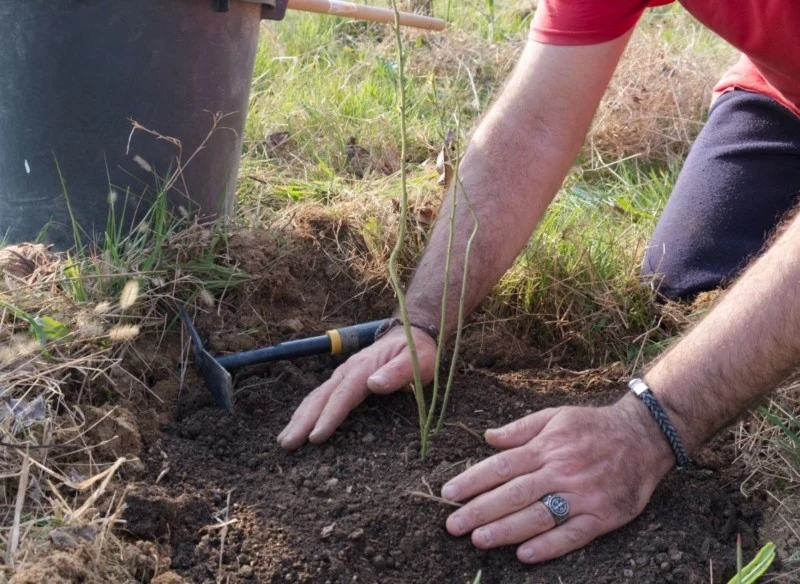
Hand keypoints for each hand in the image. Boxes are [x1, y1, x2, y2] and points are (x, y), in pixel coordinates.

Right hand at [277, 327, 436, 449]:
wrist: (410, 331)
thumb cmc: (417, 350)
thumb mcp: (417, 360)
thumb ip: (397, 372)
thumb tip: (374, 384)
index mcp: (364, 368)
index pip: (343, 396)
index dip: (328, 417)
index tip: (315, 437)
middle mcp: (348, 370)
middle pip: (321, 397)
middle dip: (303, 421)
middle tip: (287, 444)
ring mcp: (343, 374)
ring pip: (316, 396)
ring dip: (299, 417)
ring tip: (284, 439)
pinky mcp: (343, 379)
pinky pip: (321, 395)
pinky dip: (307, 411)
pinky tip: (299, 424)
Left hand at [440, 396, 675, 562]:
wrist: (644, 437)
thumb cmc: (592, 426)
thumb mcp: (555, 416)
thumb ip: (520, 428)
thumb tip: (488, 437)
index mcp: (547, 447)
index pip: (502, 465)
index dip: (473, 481)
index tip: (449, 494)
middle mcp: (561, 471)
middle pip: (514, 494)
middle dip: (480, 510)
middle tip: (452, 525)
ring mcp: (582, 495)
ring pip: (538, 516)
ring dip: (506, 530)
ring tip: (478, 540)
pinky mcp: (602, 516)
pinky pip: (572, 535)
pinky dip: (548, 546)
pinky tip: (524, 555)